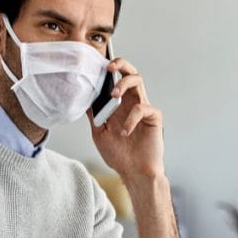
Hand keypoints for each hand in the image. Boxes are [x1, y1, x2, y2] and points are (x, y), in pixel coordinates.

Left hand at [88, 57, 163, 180]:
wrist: (134, 172)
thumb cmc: (119, 155)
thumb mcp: (99, 132)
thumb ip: (94, 114)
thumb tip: (84, 97)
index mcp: (119, 105)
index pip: (116, 79)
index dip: (109, 69)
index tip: (96, 66)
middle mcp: (131, 103)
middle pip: (130, 72)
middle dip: (120, 64)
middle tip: (109, 67)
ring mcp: (143, 109)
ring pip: (138, 82)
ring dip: (123, 84)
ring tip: (113, 95)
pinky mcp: (153, 117)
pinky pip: (143, 108)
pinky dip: (131, 118)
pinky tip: (125, 131)